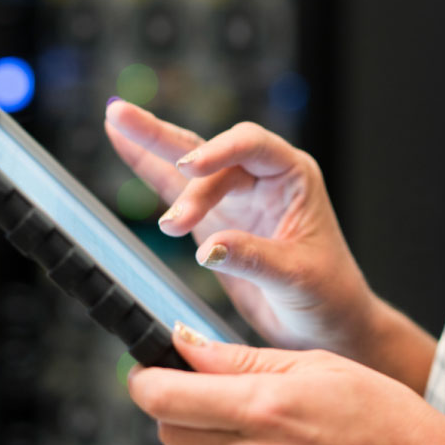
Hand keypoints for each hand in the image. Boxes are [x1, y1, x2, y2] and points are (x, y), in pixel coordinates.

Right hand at [104, 101, 375, 356]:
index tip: (189, 169)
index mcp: (293, 177)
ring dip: (152, 145)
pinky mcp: (215, 219)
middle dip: (169, 140)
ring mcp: (236, 196)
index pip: (252, 146)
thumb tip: (208, 249)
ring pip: (189, 164)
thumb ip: (253, 259)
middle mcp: (263, 178)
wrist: (327, 326)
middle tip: (126, 125)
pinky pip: (177, 188)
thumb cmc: (328, 296)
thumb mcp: (297, 278)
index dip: (219, 152)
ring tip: (115, 118)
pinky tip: (123, 142)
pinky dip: (149, 167)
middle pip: (211, 148)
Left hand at [128, 324, 444, 444]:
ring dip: (200, 432)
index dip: (147, 375)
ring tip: (247, 416)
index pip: (165, 396)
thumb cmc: (379, 415)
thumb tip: (183, 342)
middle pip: (168, 430)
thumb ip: (240, 359)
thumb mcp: (312, 365)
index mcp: (264, 410)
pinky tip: (261, 443)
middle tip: (204, 383)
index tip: (152, 362)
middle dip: (174, 402)